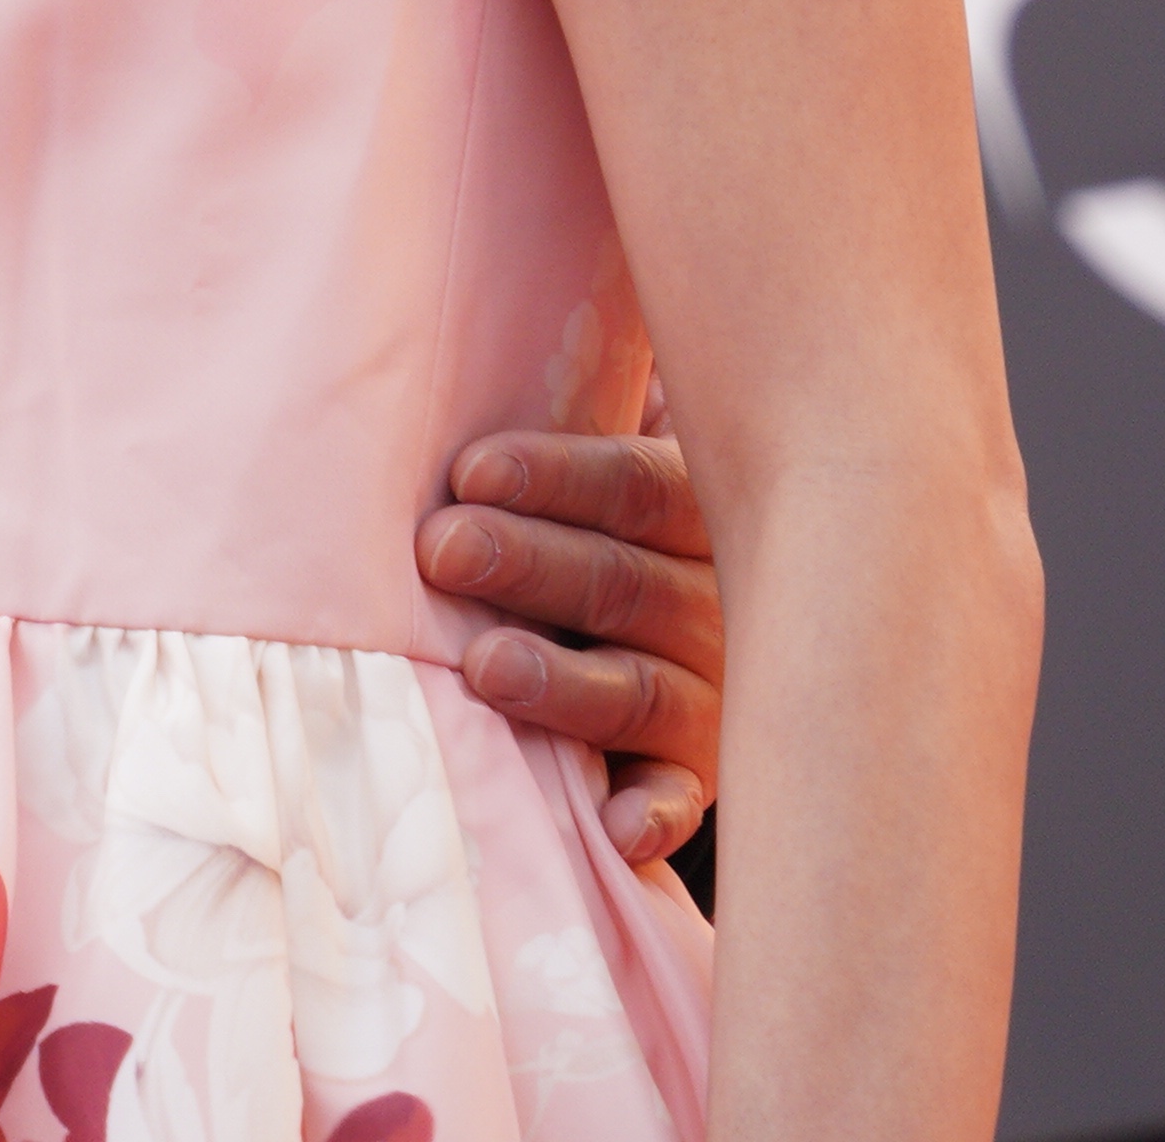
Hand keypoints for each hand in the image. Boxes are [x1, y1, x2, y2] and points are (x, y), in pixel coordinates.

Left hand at [416, 431, 722, 867]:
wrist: (691, 605)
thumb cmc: (595, 510)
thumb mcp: (599, 455)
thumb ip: (564, 405)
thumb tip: (464, 337)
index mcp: (704, 506)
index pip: (637, 485)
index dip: (553, 477)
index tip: (468, 472)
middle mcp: (721, 602)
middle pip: (624, 582)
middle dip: (528, 564)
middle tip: (443, 551)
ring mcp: (716, 693)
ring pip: (640, 687)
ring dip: (564, 682)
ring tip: (484, 667)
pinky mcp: (697, 772)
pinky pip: (681, 797)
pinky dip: (654, 813)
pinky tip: (617, 828)